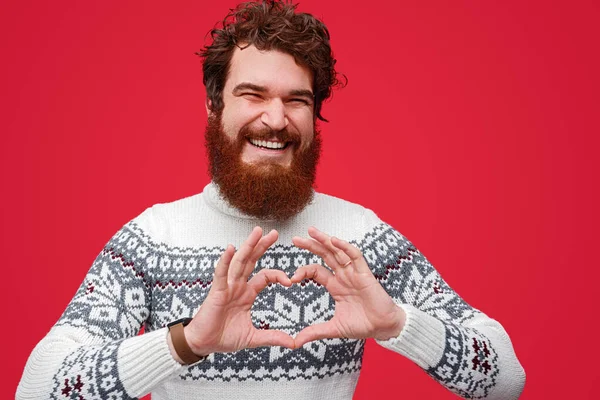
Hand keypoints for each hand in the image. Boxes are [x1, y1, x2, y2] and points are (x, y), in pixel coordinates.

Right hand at [182, 227, 294, 356]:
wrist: (203, 344)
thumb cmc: (224, 337)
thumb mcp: (253, 337)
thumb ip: (272, 337)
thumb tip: (293, 344)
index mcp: (247, 293)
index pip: (265, 276)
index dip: (278, 275)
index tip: (290, 281)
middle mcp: (238, 286)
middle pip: (252, 261)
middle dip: (262, 246)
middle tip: (274, 233)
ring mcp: (227, 286)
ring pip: (239, 262)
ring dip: (248, 246)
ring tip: (258, 232)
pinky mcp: (216, 291)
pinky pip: (221, 273)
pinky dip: (225, 261)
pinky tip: (230, 248)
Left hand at [291, 227, 405, 346]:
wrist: (383, 328)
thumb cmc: (362, 325)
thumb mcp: (334, 328)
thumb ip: (315, 332)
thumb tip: (295, 342)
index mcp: (335, 285)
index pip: (316, 270)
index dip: (303, 271)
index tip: (291, 278)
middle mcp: (343, 275)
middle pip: (324, 255)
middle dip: (310, 245)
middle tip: (295, 239)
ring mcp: (354, 272)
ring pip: (337, 251)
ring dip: (325, 240)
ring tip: (311, 231)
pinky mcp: (365, 273)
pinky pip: (355, 256)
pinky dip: (345, 247)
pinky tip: (334, 241)